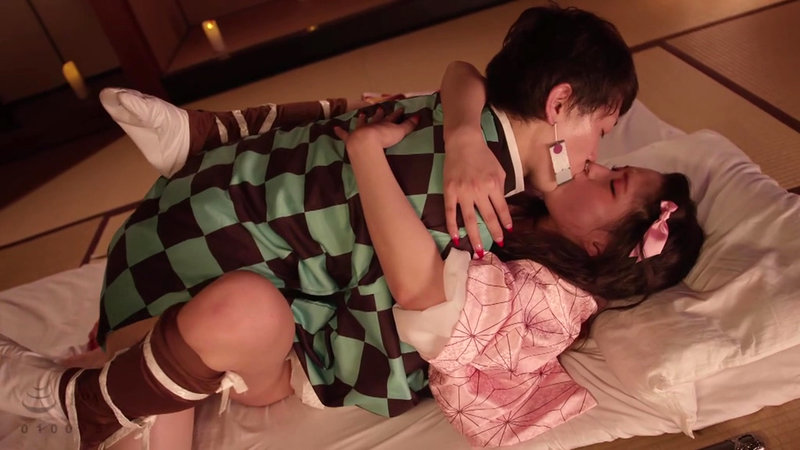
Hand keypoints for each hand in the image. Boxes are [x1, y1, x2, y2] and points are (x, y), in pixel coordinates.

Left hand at [334, 107, 417, 150]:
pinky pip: (344, 134)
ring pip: (361, 123)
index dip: (397, 114)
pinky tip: (335, 128)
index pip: (392, 118)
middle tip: (380, 108)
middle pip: (376, 118)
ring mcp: (360, 130)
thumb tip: (419, 115)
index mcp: (384, 124)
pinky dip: (340, 131)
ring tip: (362, 114)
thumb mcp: (400, 132)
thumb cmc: (384, 139)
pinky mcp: (351, 138)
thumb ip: (409, 125)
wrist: (367, 143)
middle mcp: (372, 125)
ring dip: (362, 119)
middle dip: (379, 114)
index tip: (400, 109)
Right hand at [443, 130, 510, 256]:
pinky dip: (452, 227)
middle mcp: (479, 190)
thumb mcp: (499, 170)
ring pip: (470, 220)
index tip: (507, 232)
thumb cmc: (483, 155)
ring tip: (479, 251)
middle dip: (494, 233)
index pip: (501, 208)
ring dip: (475, 236)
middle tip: (497, 245)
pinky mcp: (450, 191)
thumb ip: (500, 188)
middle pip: (488, 217)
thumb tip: (500, 206)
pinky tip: (456, 238)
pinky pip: (450, 213)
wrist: (463, 142)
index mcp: (494, 185)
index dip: (505, 221)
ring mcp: (463, 192)